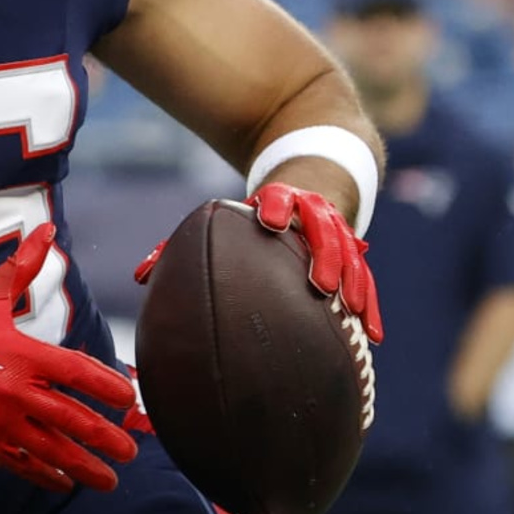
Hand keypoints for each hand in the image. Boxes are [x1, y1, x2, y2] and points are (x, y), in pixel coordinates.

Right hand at [0, 225, 137, 492]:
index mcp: (21, 355)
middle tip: (131, 450)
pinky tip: (66, 483)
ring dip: (83, 466)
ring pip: (49, 449)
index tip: (128, 396)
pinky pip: (21, 463)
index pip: (74, 373)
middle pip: (69, 420)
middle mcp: (14, 393)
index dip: (105, 385)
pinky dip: (45, 476)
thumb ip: (24, 265)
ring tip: (110, 479)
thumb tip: (48, 230)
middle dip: (103, 437)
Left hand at [136, 186, 383, 342]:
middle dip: (324, 252)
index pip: (279, 197)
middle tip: (320, 283)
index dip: (275, 205)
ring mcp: (338, 230)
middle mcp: (313, 211)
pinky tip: (372, 335)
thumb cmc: (258, 212)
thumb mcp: (233, 217)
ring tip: (350, 310)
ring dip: (353, 280)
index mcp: (279, 200)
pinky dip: (370, 304)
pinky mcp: (356, 251)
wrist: (317, 178)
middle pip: (323, 227)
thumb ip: (186, 245)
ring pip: (351, 253)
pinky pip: (366, 278)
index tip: (268, 220)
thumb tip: (141, 277)